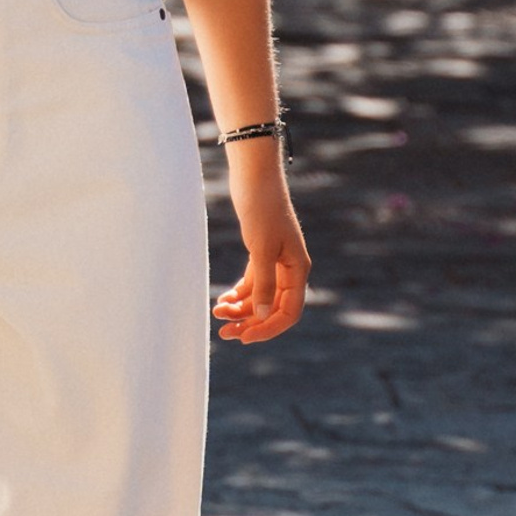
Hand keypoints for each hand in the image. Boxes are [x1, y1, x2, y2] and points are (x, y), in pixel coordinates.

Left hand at [213, 142, 308, 344]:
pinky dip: (238, 294)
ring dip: (240, 309)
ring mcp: (275, 262)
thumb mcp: (262, 249)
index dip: (268, 329)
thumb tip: (263, 317)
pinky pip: (252, 284)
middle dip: (250, 322)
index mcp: (298, 270)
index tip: (245, 337)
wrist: (254, 178)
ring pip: (260, 297)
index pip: (289, 312)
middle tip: (225, 334)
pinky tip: (222, 299)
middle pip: (273, 309)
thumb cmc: (262, 210)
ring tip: (217, 312)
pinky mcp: (261, 254)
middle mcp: (290, 269)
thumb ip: (264, 284)